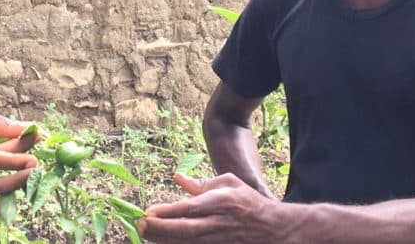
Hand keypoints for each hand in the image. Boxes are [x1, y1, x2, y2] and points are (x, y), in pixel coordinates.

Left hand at [138, 173, 281, 242]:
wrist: (274, 229)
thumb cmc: (248, 203)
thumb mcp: (229, 183)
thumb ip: (201, 183)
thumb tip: (177, 177)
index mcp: (222, 202)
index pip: (190, 208)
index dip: (167, 212)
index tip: (148, 211)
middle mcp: (220, 223)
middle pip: (185, 230)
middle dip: (160, 229)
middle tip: (140, 225)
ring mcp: (220, 241)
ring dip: (164, 240)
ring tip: (145, 234)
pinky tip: (163, 242)